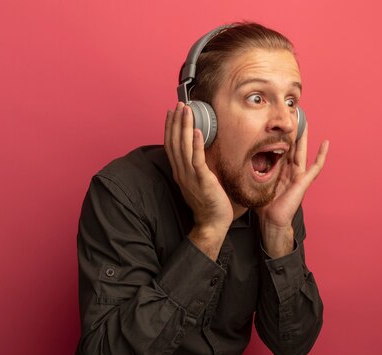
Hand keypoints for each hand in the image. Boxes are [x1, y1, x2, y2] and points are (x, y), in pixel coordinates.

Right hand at [164, 103, 232, 258]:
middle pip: (175, 142)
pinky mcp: (202, 181)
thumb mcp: (198, 181)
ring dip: (185, 127)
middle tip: (179, 105)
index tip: (171, 113)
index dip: (170, 127)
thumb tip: (199, 150)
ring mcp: (190, 176)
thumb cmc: (208, 203)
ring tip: (187, 111)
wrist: (212, 222)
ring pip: (184, 147)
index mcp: (180, 172)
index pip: (171, 145)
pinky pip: (197, 160)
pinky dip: (197, 144)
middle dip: (176, 122)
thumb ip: (196, 166)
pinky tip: (198, 131)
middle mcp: (182, 172)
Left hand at [256, 124, 328, 257]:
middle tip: (292, 113)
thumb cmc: (264, 204)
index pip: (279, 147)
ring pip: (302, 150)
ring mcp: (298, 174)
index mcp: (279, 169)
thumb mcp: (255, 182)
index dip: (279, 134)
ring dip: (304, 136)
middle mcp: (289, 169)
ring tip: (305, 121)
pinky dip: (321, 155)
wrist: (271, 220)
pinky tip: (326, 144)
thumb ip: (249, 171)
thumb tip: (232, 159)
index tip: (275, 120)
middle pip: (292, 145)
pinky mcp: (303, 181)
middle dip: (292, 130)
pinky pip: (315, 167)